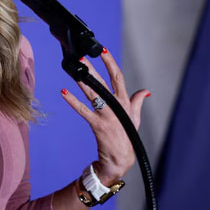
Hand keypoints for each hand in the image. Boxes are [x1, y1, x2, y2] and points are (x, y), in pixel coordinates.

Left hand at [61, 49, 149, 183]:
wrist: (121, 159)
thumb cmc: (127, 136)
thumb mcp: (135, 118)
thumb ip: (138, 102)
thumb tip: (146, 90)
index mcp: (124, 102)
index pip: (118, 77)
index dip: (110, 63)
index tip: (103, 51)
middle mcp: (115, 106)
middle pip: (101, 82)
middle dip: (90, 68)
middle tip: (80, 57)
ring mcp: (106, 115)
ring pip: (91, 93)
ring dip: (81, 80)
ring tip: (72, 69)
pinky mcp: (96, 124)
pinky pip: (82, 110)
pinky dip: (72, 100)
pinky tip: (63, 92)